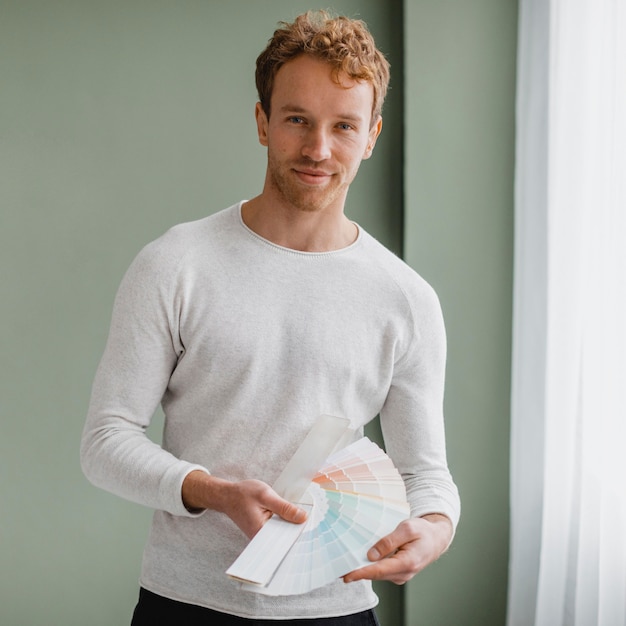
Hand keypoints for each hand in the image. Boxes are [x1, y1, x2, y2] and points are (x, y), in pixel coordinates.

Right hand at [182, 470, 306, 537]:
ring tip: (304, 520)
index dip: (299, 535)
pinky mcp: (263, 530)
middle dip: (297, 531)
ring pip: (282, 534)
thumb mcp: (266, 496)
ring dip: (291, 526)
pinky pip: (277, 530)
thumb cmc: (243, 494)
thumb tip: (303, 517)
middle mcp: (261, 538)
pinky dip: (284, 523)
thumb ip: (284, 507)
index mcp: (261, 533)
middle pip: (284, 538)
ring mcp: (262, 535)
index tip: (313, 532)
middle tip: (312, 524)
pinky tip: (292, 518)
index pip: (284, 540)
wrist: (228, 495)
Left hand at [343, 514, 452, 584]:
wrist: (437, 538)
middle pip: (376, 574)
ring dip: (363, 569)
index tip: (347, 575)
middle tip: (339, 567)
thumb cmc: (423, 531)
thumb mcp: (407, 529)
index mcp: (407, 562)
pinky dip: (371, 566)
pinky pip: (382, 571)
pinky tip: (362, 559)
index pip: (379, 571)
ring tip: (346, 562)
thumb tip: (371, 554)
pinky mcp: (398, 572)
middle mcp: (403, 573)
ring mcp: (401, 575)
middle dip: (357, 571)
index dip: (361, 573)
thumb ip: (389, 541)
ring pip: (378, 573)